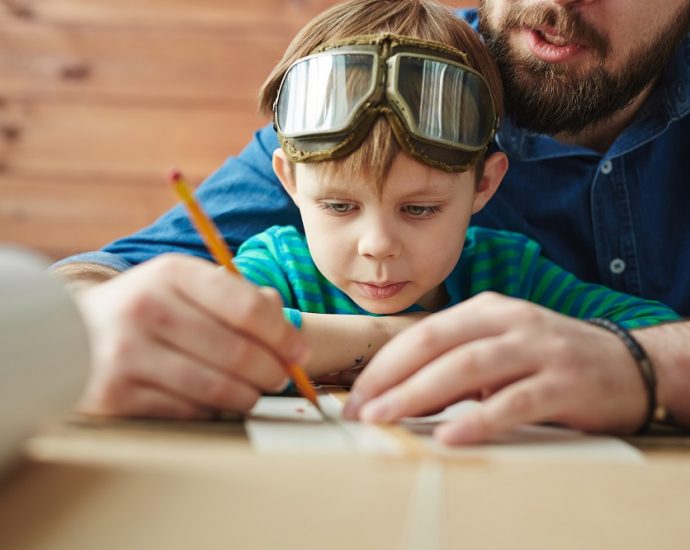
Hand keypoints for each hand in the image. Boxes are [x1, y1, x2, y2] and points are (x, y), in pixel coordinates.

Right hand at [74, 254, 307, 418]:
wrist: (67, 333)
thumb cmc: (146, 309)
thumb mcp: (185, 286)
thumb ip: (239, 298)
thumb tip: (289, 328)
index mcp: (172, 273)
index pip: (248, 307)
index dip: (283, 335)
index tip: (299, 351)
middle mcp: (147, 308)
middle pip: (239, 353)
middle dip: (273, 371)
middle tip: (281, 378)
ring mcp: (127, 354)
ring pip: (218, 389)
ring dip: (249, 396)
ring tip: (253, 392)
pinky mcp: (115, 396)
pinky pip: (189, 413)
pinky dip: (212, 412)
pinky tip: (213, 402)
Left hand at [344, 292, 647, 443]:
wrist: (625, 363)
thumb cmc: (548, 357)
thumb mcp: (498, 349)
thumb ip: (454, 367)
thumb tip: (400, 398)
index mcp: (486, 310)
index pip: (422, 332)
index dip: (384, 364)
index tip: (357, 394)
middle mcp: (508, 321)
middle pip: (436, 343)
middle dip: (392, 377)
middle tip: (362, 409)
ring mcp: (538, 348)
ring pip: (469, 366)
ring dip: (420, 393)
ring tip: (388, 418)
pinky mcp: (564, 382)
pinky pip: (515, 400)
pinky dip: (480, 418)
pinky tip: (452, 434)